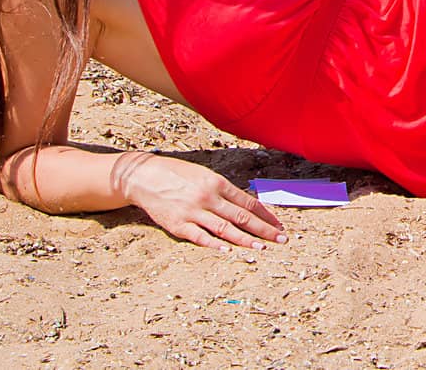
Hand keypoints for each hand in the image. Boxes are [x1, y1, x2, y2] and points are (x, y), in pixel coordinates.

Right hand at [117, 151, 287, 250]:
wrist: (144, 177)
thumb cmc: (178, 175)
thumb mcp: (205, 176)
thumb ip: (224, 190)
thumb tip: (246, 204)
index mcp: (217, 183)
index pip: (248, 202)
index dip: (266, 215)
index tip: (280, 225)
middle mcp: (208, 197)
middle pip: (241, 217)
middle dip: (263, 229)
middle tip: (281, 240)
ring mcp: (193, 212)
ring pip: (224, 228)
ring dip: (245, 240)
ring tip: (261, 248)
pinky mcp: (178, 225)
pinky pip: (200, 236)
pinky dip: (215, 244)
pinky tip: (228, 250)